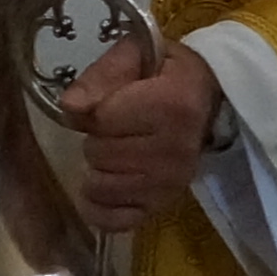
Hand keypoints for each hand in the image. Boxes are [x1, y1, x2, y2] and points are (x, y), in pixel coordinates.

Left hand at [54, 42, 223, 234]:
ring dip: (98, 169)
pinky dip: (100, 209)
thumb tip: (70, 110)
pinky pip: (116, 220)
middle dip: (97, 139)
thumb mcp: (133, 55)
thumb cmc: (164, 75)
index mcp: (170, 106)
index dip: (94, 109)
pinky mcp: (163, 206)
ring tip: (118, 152)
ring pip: (102, 186)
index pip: (101, 120)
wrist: (206, 99)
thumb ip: (99, 76)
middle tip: (118, 128)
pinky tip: (100, 192)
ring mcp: (170, 184)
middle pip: (98, 154)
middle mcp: (174, 151)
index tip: (112, 102)